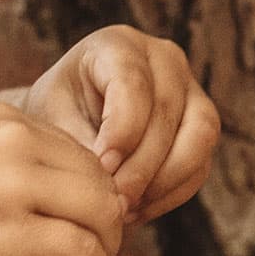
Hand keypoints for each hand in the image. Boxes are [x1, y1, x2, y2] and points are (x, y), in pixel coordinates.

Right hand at [0, 102, 130, 255]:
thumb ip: (11, 170)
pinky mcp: (14, 233)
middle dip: (103, 227)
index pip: (80, 155)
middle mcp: (10, 141)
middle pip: (100, 182)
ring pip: (103, 214)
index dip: (86, 200)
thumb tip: (78, 206)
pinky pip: (84, 252)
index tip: (71, 233)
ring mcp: (13, 184)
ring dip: (102, 255)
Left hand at [14, 25, 219, 224]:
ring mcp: (190, 92)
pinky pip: (201, 164)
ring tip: (126, 209)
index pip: (134, 83)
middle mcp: (165, 60)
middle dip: (142, 165)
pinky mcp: (201, 129)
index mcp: (120, 45)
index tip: (102, 168)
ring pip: (199, 137)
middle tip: (114, 202)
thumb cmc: (57, 114)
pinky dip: (171, 194)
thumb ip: (81, 144)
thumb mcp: (53, 121)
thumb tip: (113, 182)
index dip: (122, 130)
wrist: (70, 122)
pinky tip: (138, 210)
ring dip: (164, 181)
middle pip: (169, 112)